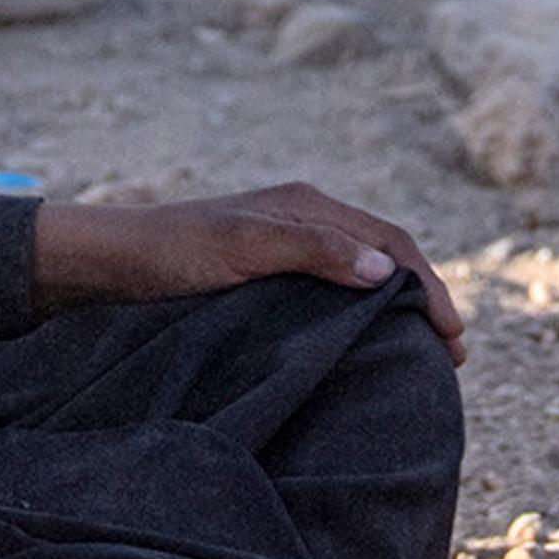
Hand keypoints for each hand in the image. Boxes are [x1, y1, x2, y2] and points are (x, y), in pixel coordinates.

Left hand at [32, 183, 464, 364]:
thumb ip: (311, 252)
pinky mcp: (264, 271)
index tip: (453, 336)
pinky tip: (361, 341)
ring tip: (419, 351)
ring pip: (360, 270)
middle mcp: (302, 217)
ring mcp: (283, 243)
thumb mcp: (240, 248)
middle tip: (452, 353)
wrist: (104, 263)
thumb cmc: (168, 254)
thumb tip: (383, 271)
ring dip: (395, 303)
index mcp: (306, 205)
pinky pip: (331, 286)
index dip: (426, 285)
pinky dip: (361, 310)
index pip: (389, 241)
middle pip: (383, 253)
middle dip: (423, 295)